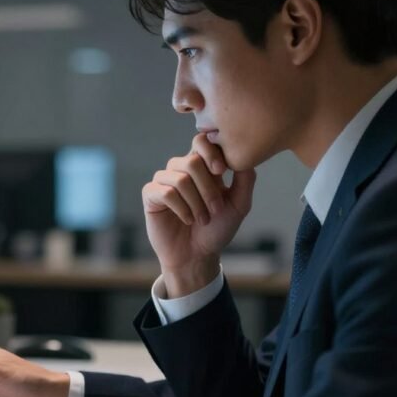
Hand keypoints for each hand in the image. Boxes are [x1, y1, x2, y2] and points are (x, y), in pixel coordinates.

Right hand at [143, 133, 255, 296]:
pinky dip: (181, 208)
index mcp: (202, 166)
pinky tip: (187, 220)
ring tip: (202, 219)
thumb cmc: (217, 229)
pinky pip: (165, 192)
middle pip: (192, 161)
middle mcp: (180, 169)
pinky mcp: (150, 195)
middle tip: (215, 210)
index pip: (202, 141)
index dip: (211, 152)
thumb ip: (245, 179)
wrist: (197, 255)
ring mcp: (164, 181)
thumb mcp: (239, 204)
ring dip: (196, 202)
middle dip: (208, 188)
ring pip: (180, 178)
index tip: (222, 171)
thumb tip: (244, 155)